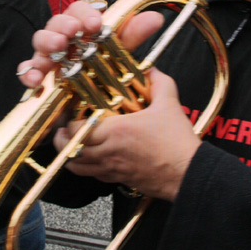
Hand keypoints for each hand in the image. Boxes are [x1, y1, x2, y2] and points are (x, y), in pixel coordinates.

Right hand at [18, 1, 163, 88]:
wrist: (90, 110)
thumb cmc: (102, 74)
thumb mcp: (119, 55)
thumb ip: (132, 37)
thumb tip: (156, 18)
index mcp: (81, 28)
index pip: (78, 11)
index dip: (84, 14)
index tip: (95, 24)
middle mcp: (63, 39)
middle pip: (55, 22)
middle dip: (63, 25)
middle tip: (73, 32)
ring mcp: (49, 58)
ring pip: (39, 42)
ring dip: (46, 42)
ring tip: (57, 47)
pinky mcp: (39, 78)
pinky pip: (27, 71)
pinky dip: (29, 73)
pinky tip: (37, 79)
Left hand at [54, 68, 199, 200]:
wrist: (189, 172)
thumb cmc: (177, 142)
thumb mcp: (169, 104)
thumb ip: (158, 82)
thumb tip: (151, 69)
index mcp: (116, 130)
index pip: (77, 130)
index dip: (67, 125)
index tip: (68, 117)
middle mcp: (109, 151)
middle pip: (71, 150)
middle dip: (62, 140)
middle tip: (62, 131)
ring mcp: (113, 168)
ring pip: (78, 167)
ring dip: (70, 157)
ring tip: (70, 146)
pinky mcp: (120, 180)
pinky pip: (94, 176)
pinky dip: (87, 168)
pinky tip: (93, 159)